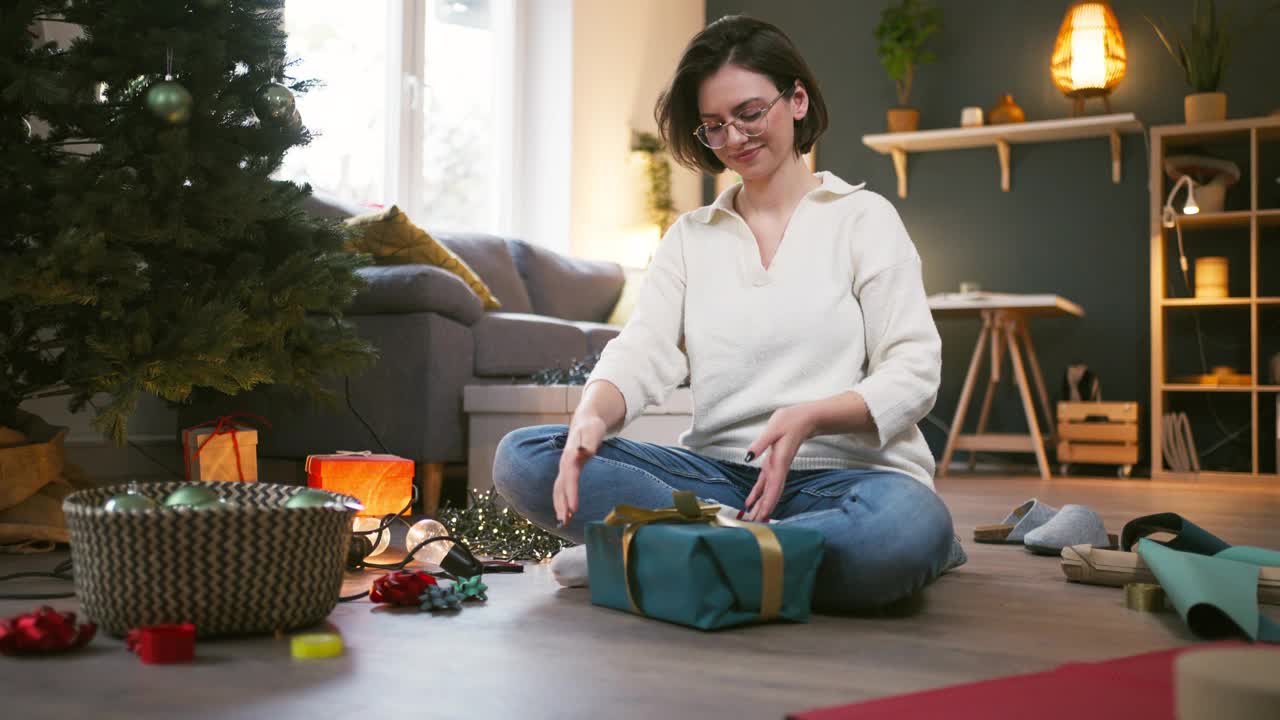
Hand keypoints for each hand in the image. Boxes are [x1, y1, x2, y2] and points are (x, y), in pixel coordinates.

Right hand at [553, 415, 606, 525]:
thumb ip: (589, 442)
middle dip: (562, 504)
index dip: (571, 494)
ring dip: (559, 505)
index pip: (570, 478)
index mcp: (571, 455)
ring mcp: (564, 467)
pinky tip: (565, 512)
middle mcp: (565, 463)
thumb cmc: (591, 427)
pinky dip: (561, 500)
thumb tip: (584, 452)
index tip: (574, 509)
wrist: (586, 421)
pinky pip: (562, 487)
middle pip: (561, 486)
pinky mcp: (567, 470)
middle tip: (565, 521)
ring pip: (558, 488)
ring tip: (563, 522)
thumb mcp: (593, 431)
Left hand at [743, 404, 816, 521]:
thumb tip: (748, 457)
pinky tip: (751, 501)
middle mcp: (778, 469)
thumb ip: (760, 444)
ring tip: (752, 518)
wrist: (805, 419)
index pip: (773, 487)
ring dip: (761, 505)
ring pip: (768, 491)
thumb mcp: (773, 429)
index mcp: (779, 462)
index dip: (768, 503)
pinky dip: (758, 493)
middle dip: (763, 509)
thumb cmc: (790, 421)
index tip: (763, 517)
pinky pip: (765, 483)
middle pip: (771, 494)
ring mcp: (776, 468)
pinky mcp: (773, 464)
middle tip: (754, 524)